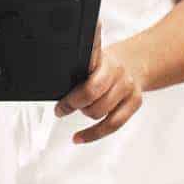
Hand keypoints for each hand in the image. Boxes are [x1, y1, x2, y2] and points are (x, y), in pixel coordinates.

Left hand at [54, 24, 145, 143]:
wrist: (136, 63)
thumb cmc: (104, 63)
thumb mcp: (89, 54)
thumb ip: (74, 59)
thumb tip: (47, 46)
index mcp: (102, 55)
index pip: (88, 55)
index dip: (79, 62)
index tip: (64, 75)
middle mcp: (116, 70)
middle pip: (91, 91)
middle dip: (72, 102)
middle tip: (60, 107)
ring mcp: (127, 87)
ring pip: (100, 110)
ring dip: (84, 113)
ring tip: (76, 110)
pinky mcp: (134, 103)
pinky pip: (112, 125)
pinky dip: (93, 134)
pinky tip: (78, 137)